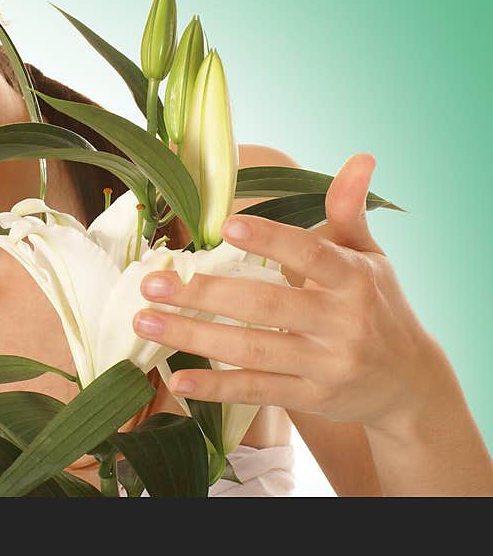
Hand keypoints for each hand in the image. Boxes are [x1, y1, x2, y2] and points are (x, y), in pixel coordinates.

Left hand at [133, 153, 454, 435]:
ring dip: (193, 337)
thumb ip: (350, 212)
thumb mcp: (370, 258)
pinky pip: (257, 392)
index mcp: (354, 279)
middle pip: (265, 307)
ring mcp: (325, 365)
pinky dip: (216, 388)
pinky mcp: (310, 398)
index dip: (269, 240)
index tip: (225, 226)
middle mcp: (341, 323)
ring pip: (251, 351)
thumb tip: (360, 157)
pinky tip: (176, 379)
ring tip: (145, 322)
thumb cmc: (379, 306)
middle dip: (204, 295)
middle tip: (152, 283)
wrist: (410, 383)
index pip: (310, 255)